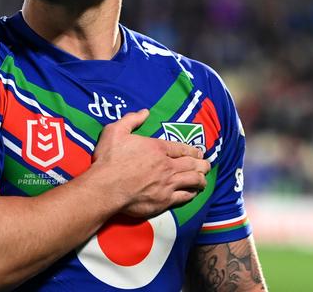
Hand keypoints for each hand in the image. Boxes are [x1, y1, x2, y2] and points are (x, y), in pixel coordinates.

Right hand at [91, 109, 210, 217]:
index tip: (199, 153)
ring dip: (201, 179)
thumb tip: (144, 112)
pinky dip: (191, 194)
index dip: (192, 151)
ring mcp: (167, 184)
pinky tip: (193, 193)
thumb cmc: (109, 159)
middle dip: (202, 164)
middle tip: (206, 165)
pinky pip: (185, 197)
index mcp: (157, 148)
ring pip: (193, 181)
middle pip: (192, 164)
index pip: (182, 148)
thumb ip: (131, 120)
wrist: (106, 187)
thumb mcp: (115, 131)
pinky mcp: (164, 200)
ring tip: (203, 179)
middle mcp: (167, 166)